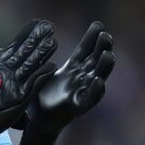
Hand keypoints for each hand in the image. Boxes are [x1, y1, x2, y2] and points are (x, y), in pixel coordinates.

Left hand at [20, 21, 114, 144]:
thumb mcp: (40, 72)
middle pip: (95, 60)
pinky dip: (94, 91)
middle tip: (106, 36)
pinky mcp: (77, 107)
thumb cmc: (39, 95)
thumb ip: (41, 57)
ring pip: (98, 77)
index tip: (98, 24)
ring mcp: (81, 92)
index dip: (91, 38)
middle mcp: (81, 78)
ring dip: (104, 67)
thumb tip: (37, 36)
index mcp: (72, 68)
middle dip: (102, 48)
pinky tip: (98, 81)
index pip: (84, 50)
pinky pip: (89, 99)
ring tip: (109, 55)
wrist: (35, 120)